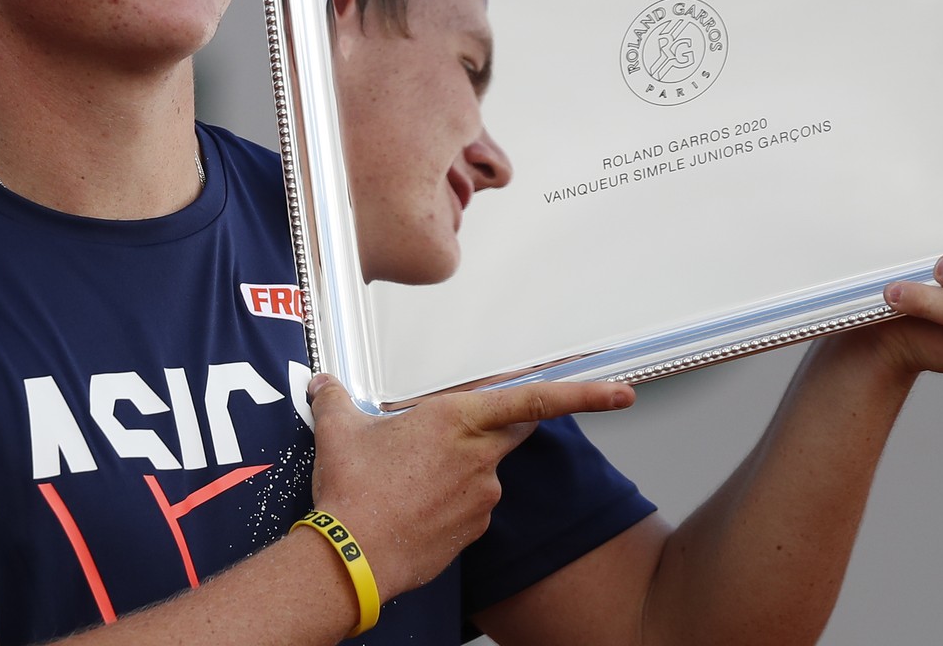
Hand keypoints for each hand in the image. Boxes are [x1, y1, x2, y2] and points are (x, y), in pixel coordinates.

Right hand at [305, 374, 632, 599]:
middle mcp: (479, 455)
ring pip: (485, 471)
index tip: (621, 394)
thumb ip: (335, 399)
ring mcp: (482, 496)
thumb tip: (321, 384)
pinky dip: (450, 503)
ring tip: (406, 481)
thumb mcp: (338, 431)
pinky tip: (413, 508)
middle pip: (512, 430)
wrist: (351, 558)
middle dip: (496, 427)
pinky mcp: (475, 529)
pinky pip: (472, 506)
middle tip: (450, 436)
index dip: (583, 394)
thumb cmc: (351, 490)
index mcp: (456, 418)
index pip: (533, 399)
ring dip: (459, 470)